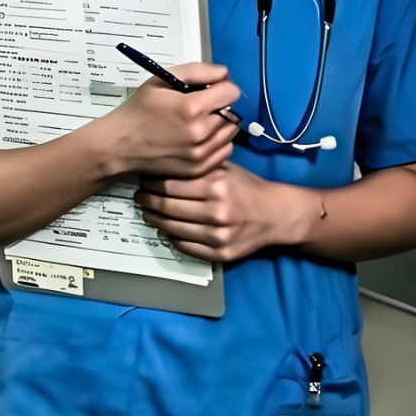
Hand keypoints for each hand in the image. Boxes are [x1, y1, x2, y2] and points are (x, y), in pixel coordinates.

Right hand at [104, 63, 239, 178]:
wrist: (120, 145)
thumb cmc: (138, 111)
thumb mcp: (161, 80)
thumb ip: (197, 71)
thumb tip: (223, 74)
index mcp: (192, 108)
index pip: (232, 92)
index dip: (221, 87)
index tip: (210, 90)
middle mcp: (200, 133)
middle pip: (232, 112)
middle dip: (220, 106)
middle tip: (200, 108)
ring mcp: (201, 154)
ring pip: (230, 133)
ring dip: (220, 125)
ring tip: (198, 123)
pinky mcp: (199, 168)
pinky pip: (224, 151)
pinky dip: (217, 143)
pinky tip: (199, 139)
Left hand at [134, 161, 305, 265]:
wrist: (277, 215)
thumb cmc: (248, 188)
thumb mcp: (226, 168)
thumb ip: (199, 166)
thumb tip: (164, 163)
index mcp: (216, 186)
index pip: (170, 186)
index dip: (151, 184)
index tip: (143, 181)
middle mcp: (217, 211)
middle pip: (167, 208)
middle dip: (147, 202)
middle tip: (139, 197)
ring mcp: (218, 235)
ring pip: (172, 229)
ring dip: (155, 221)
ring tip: (147, 212)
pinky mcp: (220, 253)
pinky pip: (185, 247)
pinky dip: (171, 238)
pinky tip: (165, 230)